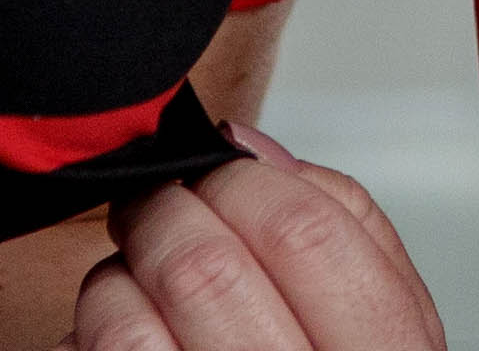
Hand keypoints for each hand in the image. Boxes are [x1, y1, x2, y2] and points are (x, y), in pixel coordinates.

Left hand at [71, 138, 441, 350]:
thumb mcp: (384, 324)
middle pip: (205, 269)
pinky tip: (123, 331)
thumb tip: (252, 148)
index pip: (305, 231)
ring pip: (127, 318)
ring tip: (138, 275)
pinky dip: (94, 329)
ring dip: (118, 276)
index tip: (221, 167)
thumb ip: (347, 229)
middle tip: (161, 206)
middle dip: (165, 212)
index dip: (244, 177)